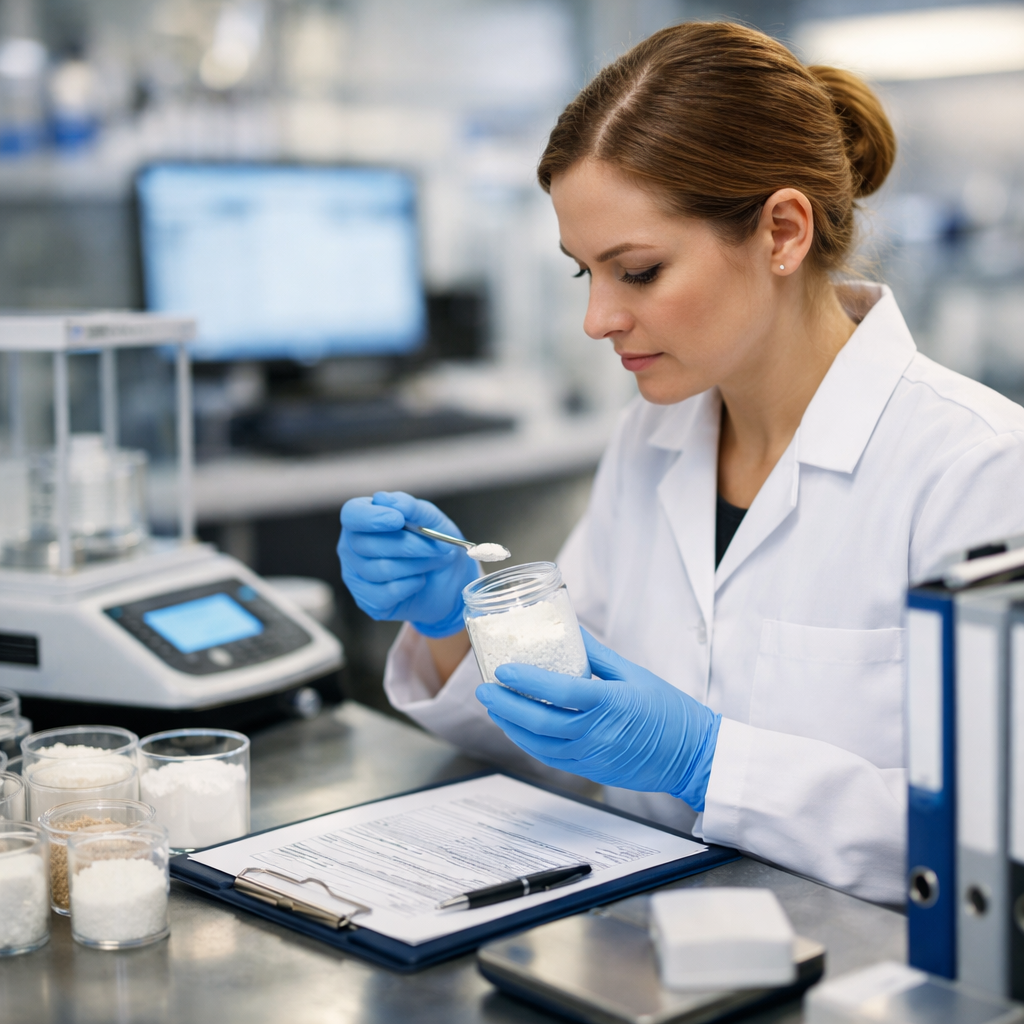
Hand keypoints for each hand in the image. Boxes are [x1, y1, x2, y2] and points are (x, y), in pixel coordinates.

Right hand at [338, 491, 478, 637]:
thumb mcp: (432, 520)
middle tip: (438, 546)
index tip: (398, 520)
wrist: (449, 580)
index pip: (352, 515)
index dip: (371, 518)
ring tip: (434, 561)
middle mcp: (352, 547)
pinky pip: (385, 594)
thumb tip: (384, 498)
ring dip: (415, 565)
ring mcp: (356, 576)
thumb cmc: (434, 544)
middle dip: (408, 545)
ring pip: (378, 569)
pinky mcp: (368, 601)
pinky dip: (410, 585)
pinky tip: (420, 580)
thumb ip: (410, 507)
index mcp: (363, 519)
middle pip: (366, 545)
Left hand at [476, 630, 721, 809]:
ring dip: (511, 725)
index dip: (527, 681)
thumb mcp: (634, 674)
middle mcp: (597, 733)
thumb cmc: (668, 711)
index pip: (559, 693)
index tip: (503, 668)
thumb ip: (596, 654)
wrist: (692, 755)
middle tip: (485, 688)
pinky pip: (550, 758)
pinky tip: (516, 728)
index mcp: (610, 704)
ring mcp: (591, 756)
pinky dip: (528, 742)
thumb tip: (568, 629)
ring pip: (539, 745)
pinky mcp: (589, 770)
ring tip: (494, 706)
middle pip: (539, 722)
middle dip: (505, 704)